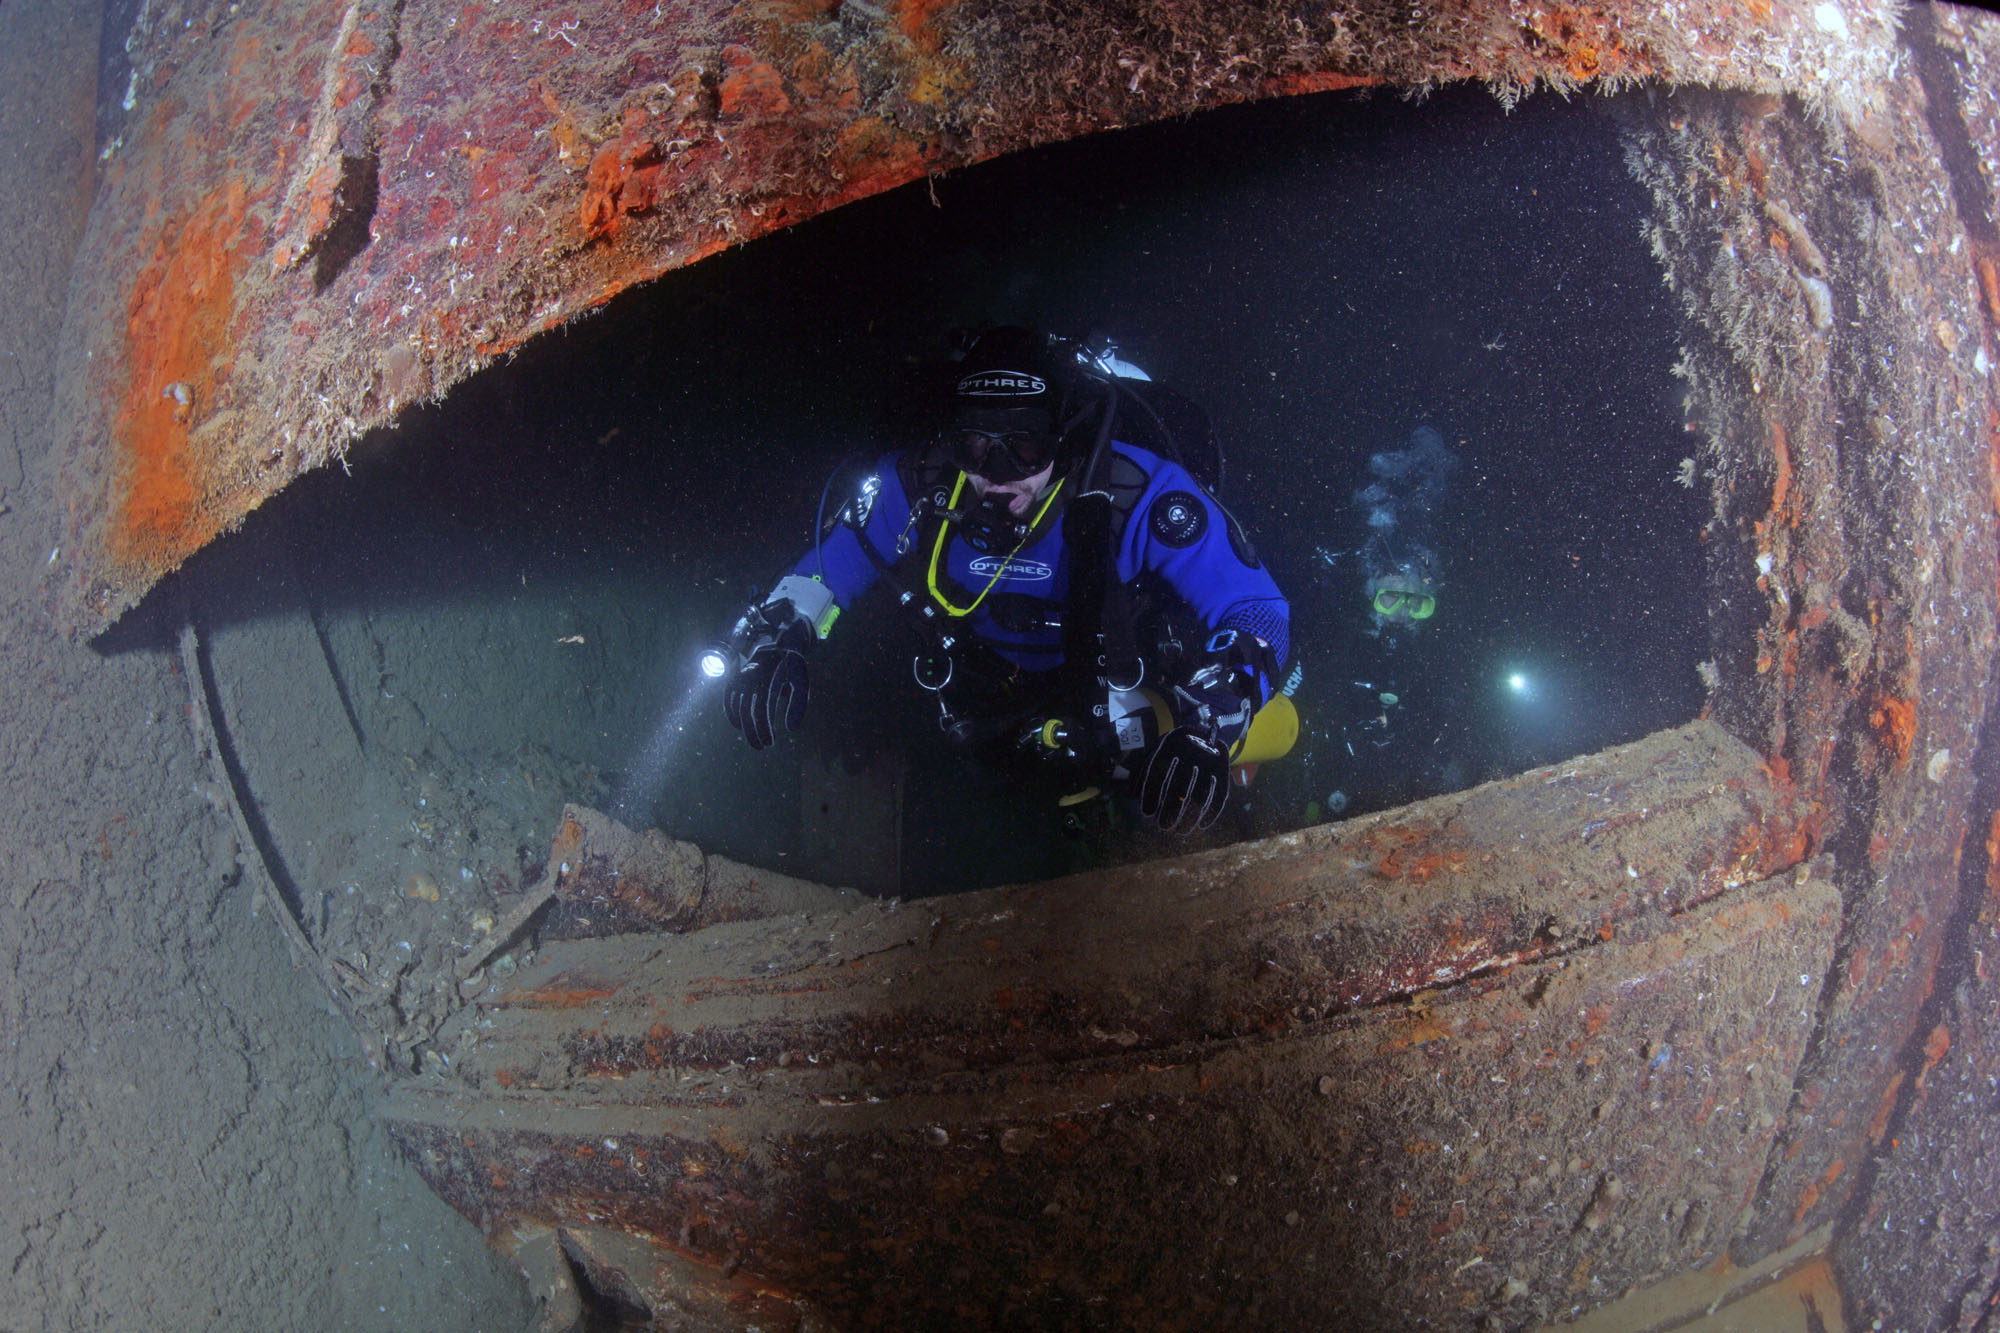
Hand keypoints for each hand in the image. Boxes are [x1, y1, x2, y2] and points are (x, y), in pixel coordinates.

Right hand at [723, 619, 810, 749]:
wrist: (779, 642)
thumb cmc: (793, 665)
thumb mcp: (801, 682)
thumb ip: (798, 705)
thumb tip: (790, 729)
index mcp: (768, 678)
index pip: (761, 709)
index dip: (763, 728)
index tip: (770, 742)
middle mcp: (751, 677)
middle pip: (747, 711)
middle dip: (753, 733)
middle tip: (761, 747)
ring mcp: (740, 677)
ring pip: (736, 707)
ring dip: (744, 727)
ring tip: (755, 741)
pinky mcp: (735, 678)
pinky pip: (728, 698)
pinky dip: (731, 713)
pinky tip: (739, 726)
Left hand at [1139, 726, 1228, 831]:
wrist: (1206, 731)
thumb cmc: (1174, 748)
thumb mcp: (1157, 750)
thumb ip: (1142, 770)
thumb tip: (1131, 795)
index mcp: (1170, 746)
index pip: (1158, 773)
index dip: (1152, 795)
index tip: (1147, 814)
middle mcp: (1190, 753)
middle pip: (1180, 787)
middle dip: (1171, 810)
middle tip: (1163, 827)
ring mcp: (1209, 763)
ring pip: (1200, 794)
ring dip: (1190, 817)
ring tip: (1181, 831)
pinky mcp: (1223, 771)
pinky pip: (1219, 795)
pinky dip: (1211, 813)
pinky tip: (1202, 825)